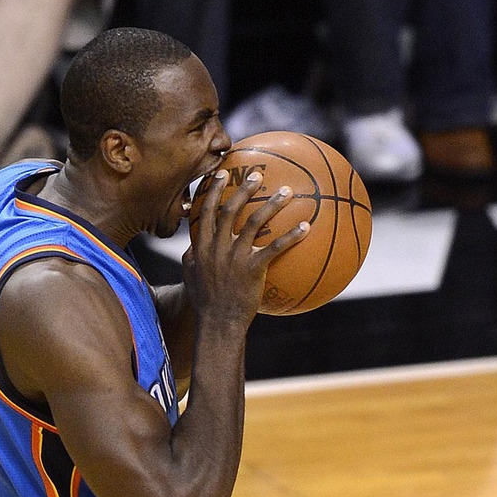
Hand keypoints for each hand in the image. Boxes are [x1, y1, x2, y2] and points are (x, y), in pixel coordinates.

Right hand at [183, 169, 308, 327]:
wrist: (217, 323)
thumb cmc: (204, 302)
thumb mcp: (190, 276)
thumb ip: (191, 257)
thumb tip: (192, 246)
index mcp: (201, 246)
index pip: (206, 211)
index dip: (213, 190)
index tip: (222, 173)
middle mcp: (217, 247)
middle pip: (230, 210)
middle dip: (243, 189)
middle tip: (257, 175)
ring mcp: (234, 257)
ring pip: (255, 222)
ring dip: (271, 204)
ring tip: (286, 192)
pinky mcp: (252, 269)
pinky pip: (275, 248)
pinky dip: (291, 236)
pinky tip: (306, 227)